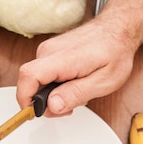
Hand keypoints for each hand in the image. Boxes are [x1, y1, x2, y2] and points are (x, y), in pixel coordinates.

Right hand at [15, 16, 140, 115]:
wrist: (117, 29)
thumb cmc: (115, 52)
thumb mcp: (103, 82)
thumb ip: (75, 94)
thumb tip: (52, 106)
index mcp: (62, 58)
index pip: (28, 77)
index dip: (25, 99)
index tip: (34, 113)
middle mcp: (49, 51)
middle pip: (31, 83)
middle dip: (45, 102)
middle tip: (69, 107)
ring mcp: (48, 50)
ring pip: (37, 80)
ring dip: (52, 94)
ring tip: (77, 91)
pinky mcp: (50, 52)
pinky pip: (44, 74)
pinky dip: (54, 84)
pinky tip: (73, 82)